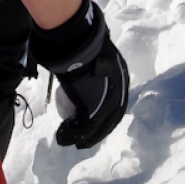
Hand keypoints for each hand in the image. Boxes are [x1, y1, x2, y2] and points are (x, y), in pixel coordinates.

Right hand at [30, 0, 128, 150]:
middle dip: (96, 132)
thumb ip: (92, 62)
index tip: (94, 124)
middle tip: (81, 139)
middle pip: (109, 119)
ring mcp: (110, 101)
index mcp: (122, 76)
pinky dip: (72, 135)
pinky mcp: (96, 109)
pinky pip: (85, 128)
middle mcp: (120, 90)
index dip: (106, 117)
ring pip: (97, 126)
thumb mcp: (92, 54)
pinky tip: (63, 136)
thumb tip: (82, 59)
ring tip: (69, 138)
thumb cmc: (84, 44)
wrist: (79, 44)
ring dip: (82, 136)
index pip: (117, 103)